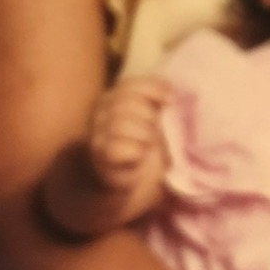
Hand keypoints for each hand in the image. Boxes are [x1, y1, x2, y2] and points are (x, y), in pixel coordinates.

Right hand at [88, 75, 172, 194]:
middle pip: (125, 102)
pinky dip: (134, 152)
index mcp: (115, 97)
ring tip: (148, 146)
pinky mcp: (99, 158)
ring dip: (143, 135)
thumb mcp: (157, 120)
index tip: (170, 100)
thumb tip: (171, 95)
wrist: (134, 186)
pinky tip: (139, 157)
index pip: (129, 84)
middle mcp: (101, 113)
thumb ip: (160, 103)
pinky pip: (116, 148)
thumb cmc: (149, 148)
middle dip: (148, 116)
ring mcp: (97, 135)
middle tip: (156, 131)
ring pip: (119, 124)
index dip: (152, 88)